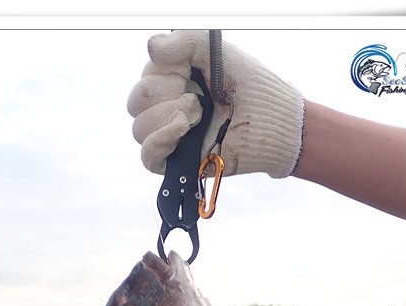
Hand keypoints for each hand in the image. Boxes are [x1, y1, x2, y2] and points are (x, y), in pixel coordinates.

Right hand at [127, 30, 304, 177]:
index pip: (143, 77)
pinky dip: (159, 141)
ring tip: (198, 115)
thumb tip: (150, 47)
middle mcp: (166, 109)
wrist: (270, 119)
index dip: (163, 73)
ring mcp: (170, 138)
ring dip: (167, 117)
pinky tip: (181, 131)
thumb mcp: (212, 50)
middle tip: (196, 97)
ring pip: (139, 128)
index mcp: (171, 82)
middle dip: (164, 94)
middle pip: (135, 102)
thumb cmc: (247, 84)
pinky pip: (146, 157)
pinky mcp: (177, 163)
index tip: (189, 72)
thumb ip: (181, 41)